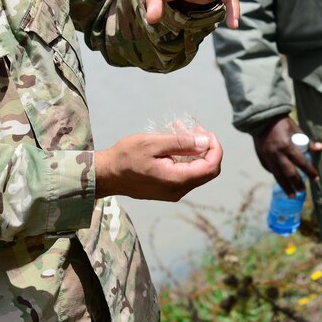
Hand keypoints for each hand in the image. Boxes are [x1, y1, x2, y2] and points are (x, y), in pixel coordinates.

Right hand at [95, 126, 222, 200]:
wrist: (106, 175)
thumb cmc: (126, 156)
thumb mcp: (153, 143)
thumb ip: (181, 143)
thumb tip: (205, 142)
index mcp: (177, 180)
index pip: (211, 167)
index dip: (215, 148)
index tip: (205, 132)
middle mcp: (178, 190)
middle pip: (208, 171)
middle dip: (207, 148)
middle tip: (196, 130)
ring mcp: (173, 192)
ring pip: (197, 172)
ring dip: (195, 151)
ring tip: (181, 130)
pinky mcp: (167, 190)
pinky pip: (185, 174)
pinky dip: (185, 158)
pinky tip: (174, 143)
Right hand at [252, 115, 321, 195]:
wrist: (261, 119)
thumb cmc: (281, 123)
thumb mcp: (295, 128)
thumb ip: (307, 141)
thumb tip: (320, 148)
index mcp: (287, 146)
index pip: (301, 162)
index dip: (310, 172)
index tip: (316, 179)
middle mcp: (277, 154)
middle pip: (289, 173)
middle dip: (297, 183)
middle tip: (303, 191)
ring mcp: (268, 157)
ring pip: (278, 176)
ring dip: (286, 187)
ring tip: (292, 195)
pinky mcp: (262, 158)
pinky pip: (270, 170)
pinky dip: (277, 176)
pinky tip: (282, 181)